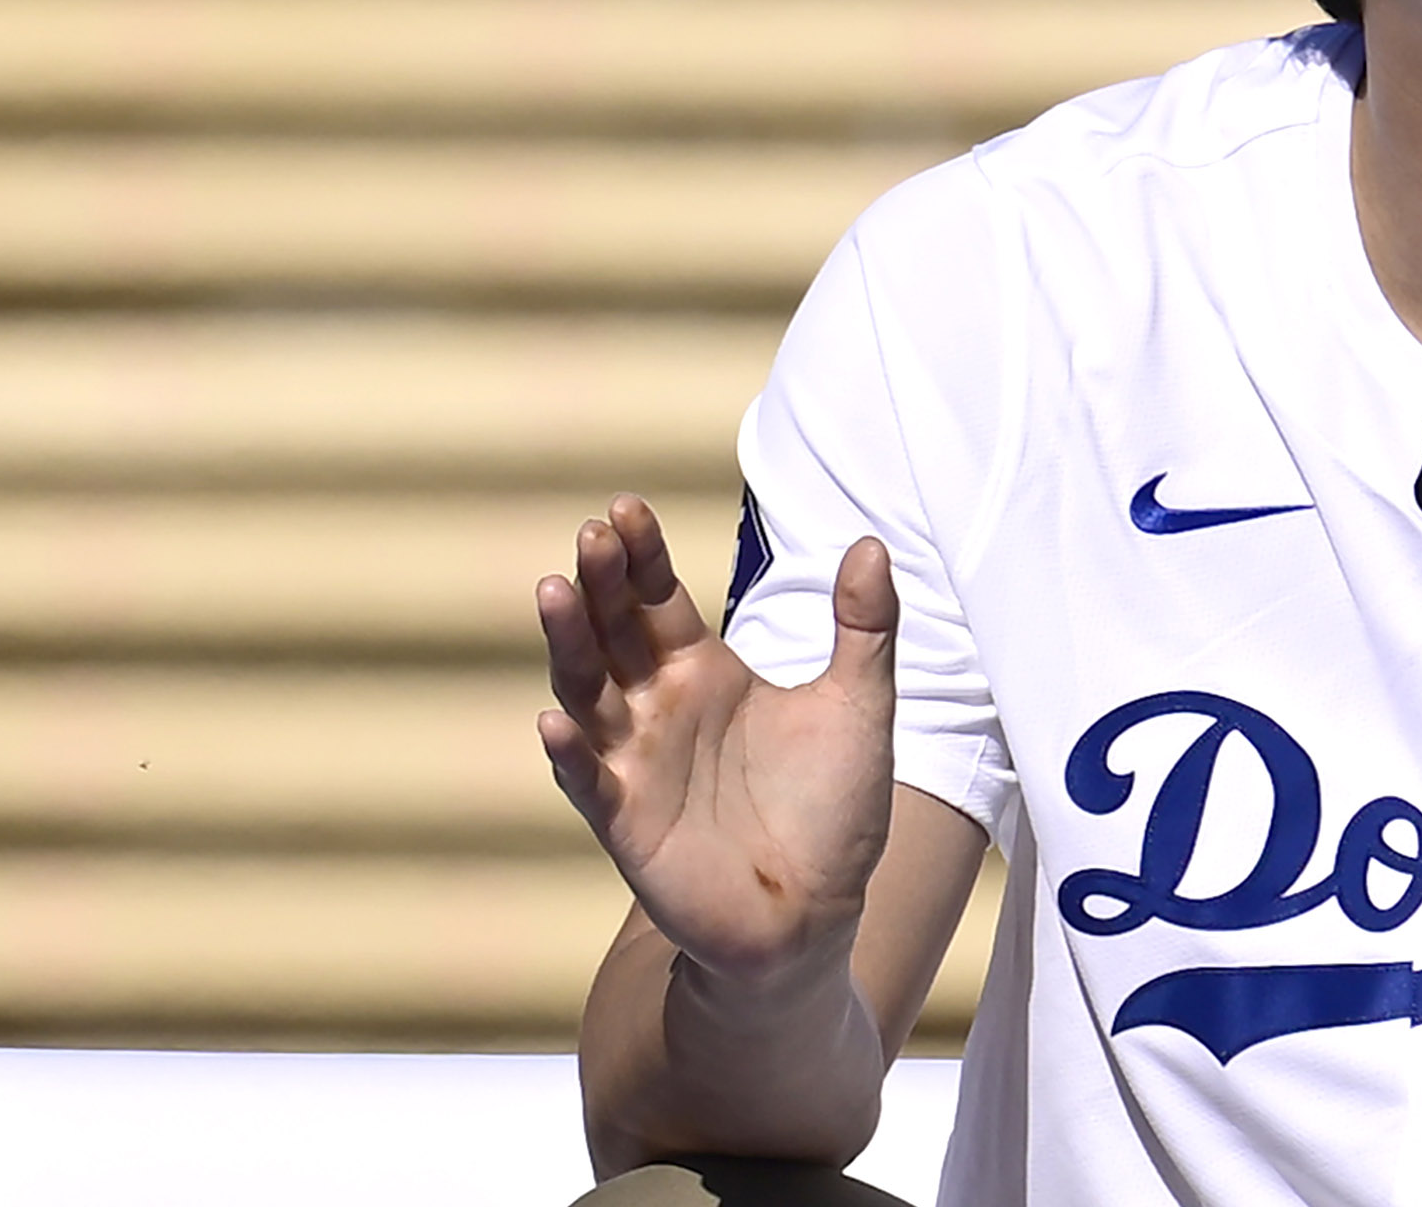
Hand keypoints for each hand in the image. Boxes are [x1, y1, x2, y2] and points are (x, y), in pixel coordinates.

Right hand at [537, 496, 900, 985]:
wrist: (818, 914)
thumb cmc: (833, 810)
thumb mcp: (859, 706)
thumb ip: (864, 628)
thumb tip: (868, 544)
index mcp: (705, 673)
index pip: (657, 598)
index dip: (641, 555)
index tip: (625, 507)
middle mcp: (659, 709)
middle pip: (612, 631)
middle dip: (599, 582)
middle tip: (592, 534)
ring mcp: (635, 764)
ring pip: (586, 692)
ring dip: (566, 645)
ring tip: (553, 593)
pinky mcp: (628, 824)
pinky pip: (590, 783)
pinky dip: (571, 753)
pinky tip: (555, 721)